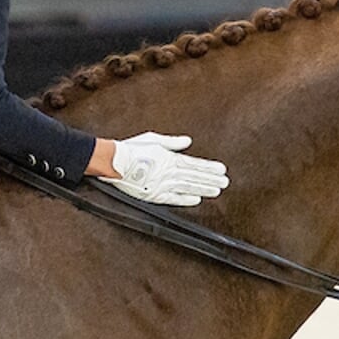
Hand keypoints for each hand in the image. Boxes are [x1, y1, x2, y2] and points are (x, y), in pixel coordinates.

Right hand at [100, 132, 227, 205]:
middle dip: (211, 179)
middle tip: (225, 182)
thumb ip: (173, 142)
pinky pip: (173, 199)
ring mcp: (162, 184)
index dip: (209, 167)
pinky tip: (197, 200)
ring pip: (188, 187)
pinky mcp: (153, 195)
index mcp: (169, 158)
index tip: (222, 170)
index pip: (194, 164)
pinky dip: (186, 200)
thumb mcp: (153, 139)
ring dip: (203, 189)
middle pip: (194, 176)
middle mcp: (168, 172)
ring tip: (216, 190)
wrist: (112, 161)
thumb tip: (188, 142)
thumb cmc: (130, 148)